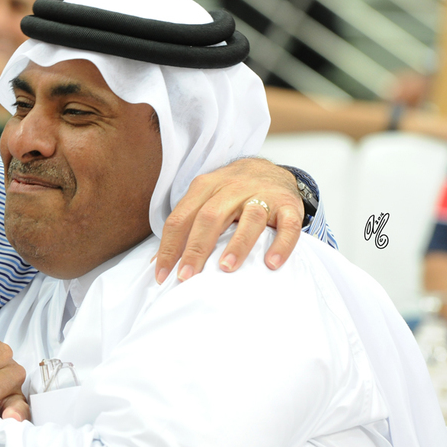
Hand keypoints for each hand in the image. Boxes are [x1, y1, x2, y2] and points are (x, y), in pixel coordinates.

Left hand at [155, 158, 303, 283]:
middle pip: (209, 217)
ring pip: (249, 219)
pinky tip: (271, 263)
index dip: (169, 247)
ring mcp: (261, 195)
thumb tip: (158, 262)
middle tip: (187, 276)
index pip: (180, 218)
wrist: (270, 169)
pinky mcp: (288, 205)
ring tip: (226, 268)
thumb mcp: (204, 200)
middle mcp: (231, 188)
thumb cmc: (230, 194)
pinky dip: (281, 244)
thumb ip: (185, 227)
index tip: (162, 275)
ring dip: (237, 244)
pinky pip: (287, 225)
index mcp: (204, 187)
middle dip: (195, 249)